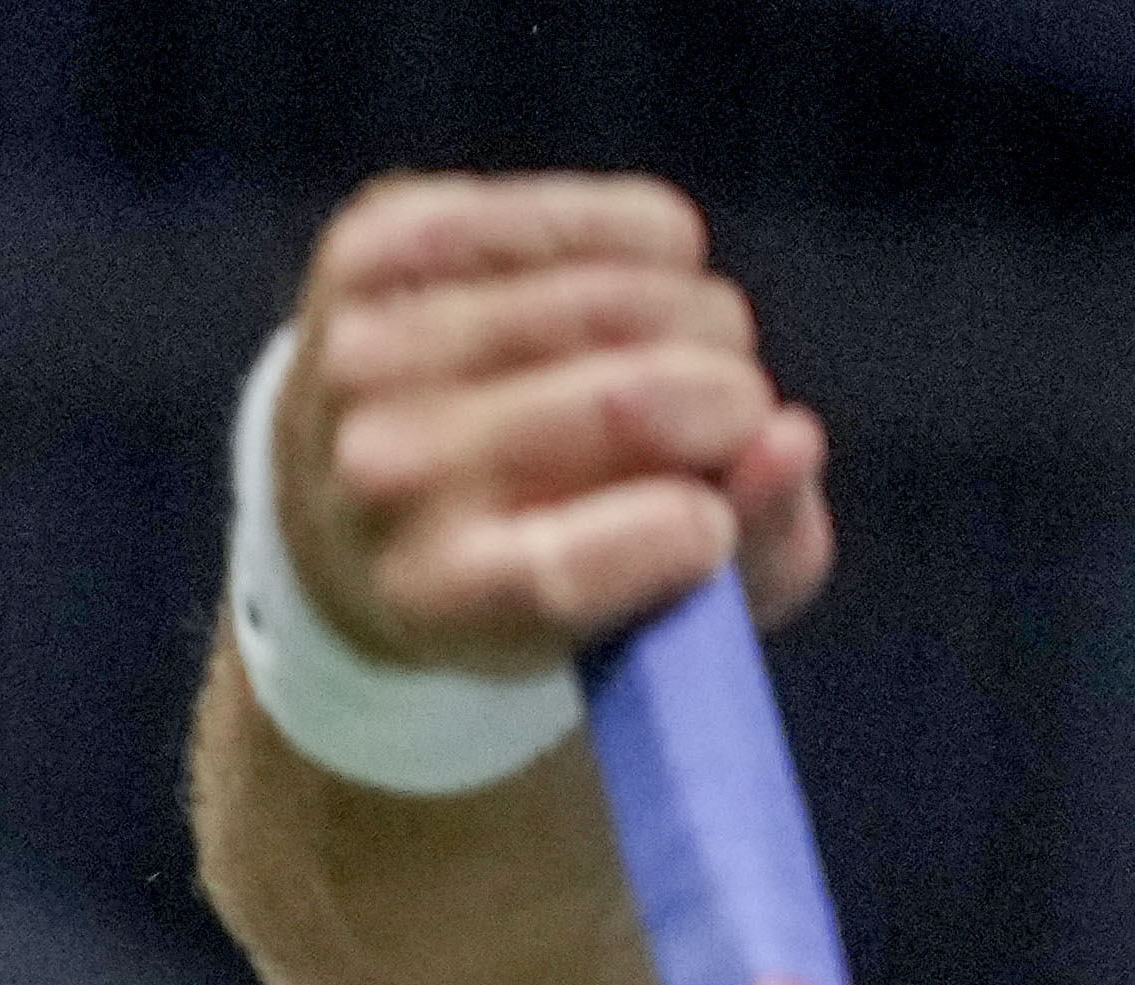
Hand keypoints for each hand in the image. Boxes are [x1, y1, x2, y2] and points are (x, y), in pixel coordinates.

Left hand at [274, 172, 832, 677]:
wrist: (342, 499)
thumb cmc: (531, 567)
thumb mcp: (638, 617)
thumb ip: (747, 562)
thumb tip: (792, 441)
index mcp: (430, 599)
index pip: (565, 570)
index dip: (684, 536)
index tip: (713, 523)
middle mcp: (379, 475)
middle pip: (622, 405)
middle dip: (728, 403)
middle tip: (732, 417)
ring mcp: (368, 352)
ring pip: (618, 295)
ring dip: (703, 322)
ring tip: (692, 356)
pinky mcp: (379, 244)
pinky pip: (586, 217)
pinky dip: (653, 246)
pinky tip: (639, 284)